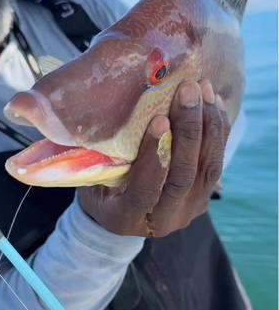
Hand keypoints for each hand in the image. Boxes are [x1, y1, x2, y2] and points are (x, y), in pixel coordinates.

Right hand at [79, 80, 229, 236]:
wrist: (122, 217)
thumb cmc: (100, 192)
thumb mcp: (91, 181)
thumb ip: (104, 161)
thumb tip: (112, 118)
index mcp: (127, 218)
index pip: (145, 191)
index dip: (154, 156)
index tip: (159, 119)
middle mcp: (163, 219)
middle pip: (183, 176)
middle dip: (188, 131)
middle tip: (187, 91)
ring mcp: (188, 210)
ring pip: (207, 168)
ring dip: (208, 125)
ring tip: (204, 89)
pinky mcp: (203, 197)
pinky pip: (216, 163)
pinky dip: (218, 132)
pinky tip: (214, 103)